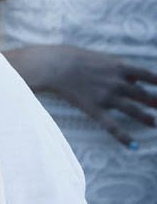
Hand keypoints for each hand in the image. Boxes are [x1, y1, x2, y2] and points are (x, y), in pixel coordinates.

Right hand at [34, 46, 156, 145]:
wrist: (56, 65)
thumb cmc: (76, 58)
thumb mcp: (102, 58)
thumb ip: (120, 68)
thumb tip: (135, 80)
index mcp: (120, 67)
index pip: (148, 75)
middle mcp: (117, 83)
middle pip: (144, 95)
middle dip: (155, 102)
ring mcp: (107, 97)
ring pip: (134, 111)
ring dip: (146, 118)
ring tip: (153, 123)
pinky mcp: (95, 109)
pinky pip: (113, 126)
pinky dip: (124, 137)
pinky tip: (134, 146)